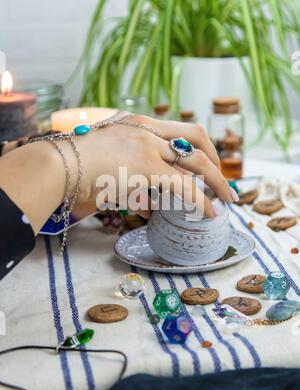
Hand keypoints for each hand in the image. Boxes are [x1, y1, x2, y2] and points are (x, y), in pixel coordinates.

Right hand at [0, 113, 237, 233]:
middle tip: (222, 179)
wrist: (56, 165)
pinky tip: (211, 212)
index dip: (197, 147)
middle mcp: (146, 128)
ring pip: (197, 161)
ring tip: (227, 197)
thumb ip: (133, 184)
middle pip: (196, 137)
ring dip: (217, 180)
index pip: (178, 129)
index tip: (205, 163)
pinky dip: (201, 199)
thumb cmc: (75, 168)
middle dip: (215, 159)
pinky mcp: (147, 166)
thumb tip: (151, 206)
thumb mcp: (108, 166)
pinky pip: (185, 185)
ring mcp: (148, 145)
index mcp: (137, 122)